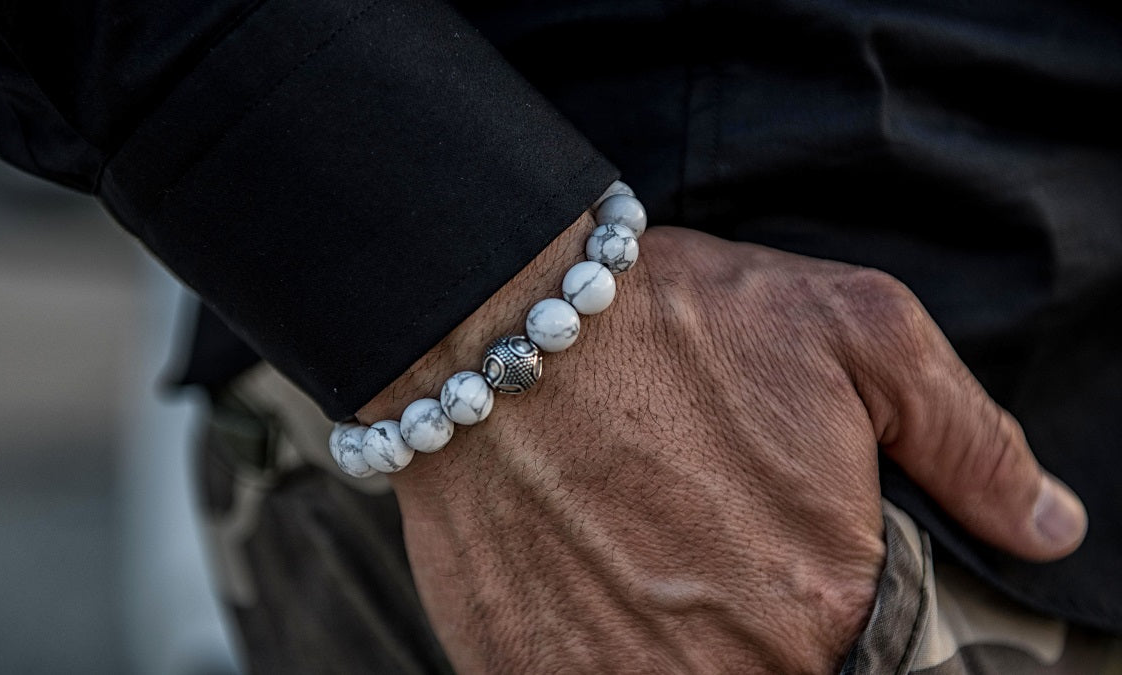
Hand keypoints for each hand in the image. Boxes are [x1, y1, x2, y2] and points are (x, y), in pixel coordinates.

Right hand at [360, 221, 1085, 672]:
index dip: (845, 609)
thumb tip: (1048, 528)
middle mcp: (731, 665)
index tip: (804, 566)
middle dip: (763, 621)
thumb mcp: (857, 332)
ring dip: (683, 638)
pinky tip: (594, 579)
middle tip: (712, 544)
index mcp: (826, 600)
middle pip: (781, 670)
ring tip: (651, 556)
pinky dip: (604, 648)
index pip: (881, 659)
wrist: (489, 326)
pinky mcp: (526, 673)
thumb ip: (971, 443)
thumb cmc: (670, 322)